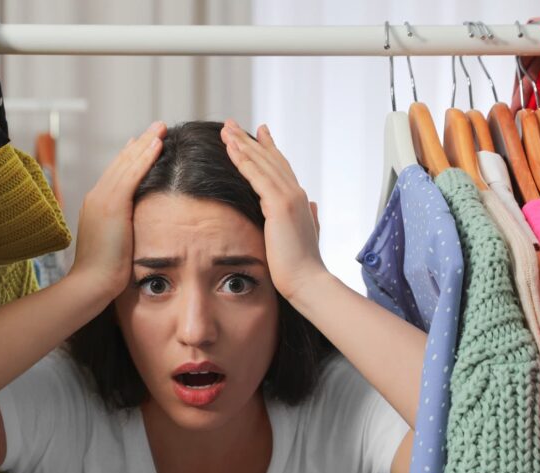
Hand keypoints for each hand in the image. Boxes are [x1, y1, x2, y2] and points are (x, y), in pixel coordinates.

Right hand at [70, 121, 166, 298]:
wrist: (91, 283)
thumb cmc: (105, 274)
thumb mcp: (116, 245)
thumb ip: (124, 230)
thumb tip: (136, 227)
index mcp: (97, 206)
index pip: (116, 175)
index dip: (131, 157)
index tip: (143, 144)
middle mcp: (96, 197)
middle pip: (121, 163)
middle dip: (140, 144)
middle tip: (156, 127)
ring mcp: (102, 199)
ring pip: (127, 163)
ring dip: (145, 144)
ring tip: (160, 129)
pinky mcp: (111, 204)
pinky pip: (131, 174)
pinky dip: (144, 157)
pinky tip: (157, 144)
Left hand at [220, 119, 326, 299]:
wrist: (307, 282)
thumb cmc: (302, 266)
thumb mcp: (307, 236)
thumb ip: (310, 218)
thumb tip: (314, 207)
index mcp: (299, 200)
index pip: (281, 167)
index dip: (268, 148)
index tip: (258, 132)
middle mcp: (296, 193)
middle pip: (269, 158)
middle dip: (249, 140)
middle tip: (231, 124)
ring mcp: (289, 197)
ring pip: (262, 163)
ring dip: (242, 144)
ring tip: (225, 129)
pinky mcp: (279, 205)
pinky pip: (257, 176)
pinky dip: (244, 160)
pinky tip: (231, 148)